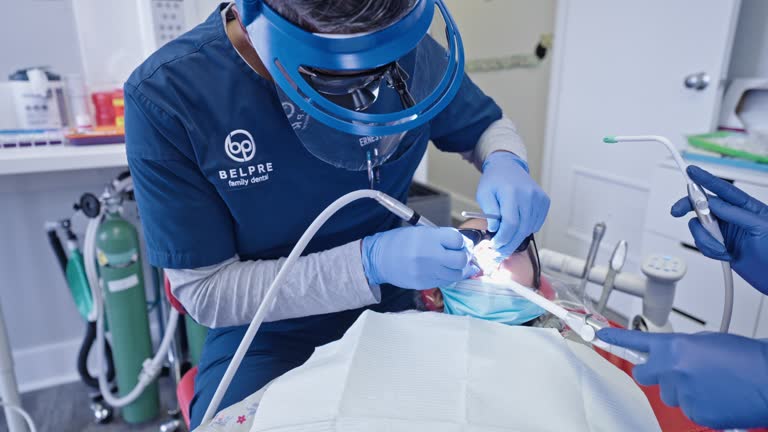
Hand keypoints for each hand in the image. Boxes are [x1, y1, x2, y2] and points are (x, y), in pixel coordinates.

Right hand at [361, 226, 476, 289]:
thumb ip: (442, 237)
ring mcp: (427, 272)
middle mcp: (429, 255)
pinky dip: (449, 276)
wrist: (379, 259)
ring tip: (457, 265)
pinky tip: (445, 271)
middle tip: (463, 255)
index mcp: (429, 238)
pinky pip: (445, 282)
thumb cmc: (399, 242)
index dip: (463, 242)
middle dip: (465, 257)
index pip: (458, 240)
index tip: (461, 243)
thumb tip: (463, 245)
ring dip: (460, 270)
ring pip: (456, 275)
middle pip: (460, 260)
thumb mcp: (421, 232)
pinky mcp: (425, 283)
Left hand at [476, 152, 549, 255]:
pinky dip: (527, 229)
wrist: (508, 166)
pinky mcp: (544, 201)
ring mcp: (539, 198)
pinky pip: (537, 223)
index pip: (510, 223)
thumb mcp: (484, 194)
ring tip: (506, 239)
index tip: (494, 246)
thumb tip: (496, 229)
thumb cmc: (494, 181)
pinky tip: (517, 227)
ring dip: (518, 237)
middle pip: (522, 229)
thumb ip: (490, 212)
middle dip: (510, 244)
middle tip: (500, 252)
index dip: (503, 238)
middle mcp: (529, 195)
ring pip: (530, 228)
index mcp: (512, 193)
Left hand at [598, 328, 767, 428]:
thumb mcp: (708, 341)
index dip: (615, 339)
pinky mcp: (695, 414)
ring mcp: (682, 394)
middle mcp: (673, 370)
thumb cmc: (747, 358)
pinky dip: (698, 405)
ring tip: (710, 383)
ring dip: (681, 389)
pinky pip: (687, 409)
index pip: (635, 341)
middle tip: (672, 370)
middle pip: (643, 373)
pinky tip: (716, 397)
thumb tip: (673, 354)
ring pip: (668, 393)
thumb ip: (682, 347)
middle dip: (653, 371)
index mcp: (675, 347)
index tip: (601, 336)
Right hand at [671, 165, 767, 293]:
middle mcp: (734, 218)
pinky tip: (723, 254)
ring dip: (706, 239)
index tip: (691, 171)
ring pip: (699, 227)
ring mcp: (725, 232)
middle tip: (678, 210)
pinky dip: (708, 250)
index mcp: (747, 208)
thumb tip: (713, 204)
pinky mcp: (719, 247)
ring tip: (721, 248)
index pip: (724, 189)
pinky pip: (701, 243)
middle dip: (690, 208)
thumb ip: (735, 214)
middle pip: (704, 206)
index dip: (706, 179)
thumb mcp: (760, 228)